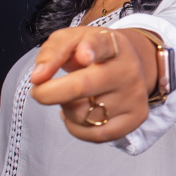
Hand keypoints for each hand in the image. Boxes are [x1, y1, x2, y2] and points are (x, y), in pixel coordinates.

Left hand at [28, 26, 157, 141]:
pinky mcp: (137, 116)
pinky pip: (97, 134)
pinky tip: (79, 116)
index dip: (90, 50)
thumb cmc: (93, 53)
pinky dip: (78, 129)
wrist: (129, 64)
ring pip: (84, 115)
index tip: (83, 56)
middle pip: (82, 87)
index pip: (101, 45)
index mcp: (111, 44)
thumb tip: (38, 78)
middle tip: (38, 92)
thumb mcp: (71, 41)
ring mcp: (135, 95)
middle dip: (50, 93)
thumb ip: (51, 53)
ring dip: (67, 110)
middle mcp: (128, 69)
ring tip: (72, 99)